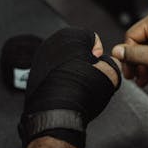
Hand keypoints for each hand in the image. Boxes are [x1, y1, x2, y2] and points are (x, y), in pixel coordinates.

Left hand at [20, 28, 120, 147]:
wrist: (57, 112)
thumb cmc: (82, 90)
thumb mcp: (110, 74)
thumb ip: (113, 63)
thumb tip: (110, 64)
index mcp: (71, 35)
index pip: (93, 39)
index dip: (99, 55)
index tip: (98, 67)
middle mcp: (52, 42)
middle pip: (76, 48)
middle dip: (84, 61)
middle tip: (89, 77)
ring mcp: (40, 57)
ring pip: (63, 60)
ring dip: (71, 70)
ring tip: (77, 86)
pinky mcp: (33, 73)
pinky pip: (52, 72)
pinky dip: (59, 79)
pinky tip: (65, 91)